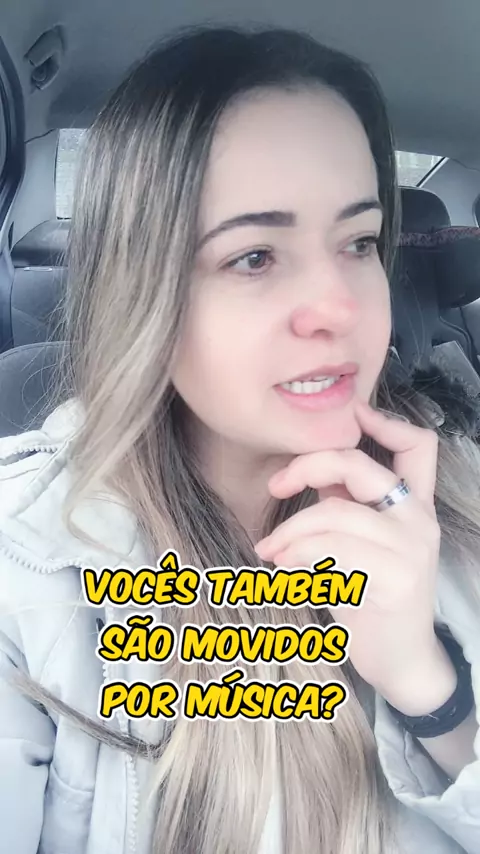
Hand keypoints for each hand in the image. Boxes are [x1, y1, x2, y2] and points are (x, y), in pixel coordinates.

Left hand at [254, 401, 447, 706]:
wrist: (402, 661)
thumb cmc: (375, 597)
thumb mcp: (366, 544)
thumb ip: (350, 506)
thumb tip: (313, 474)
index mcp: (415, 507)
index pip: (418, 447)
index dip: (385, 422)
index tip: (351, 413)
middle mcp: (419, 521)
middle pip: (359, 468)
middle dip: (307, 467)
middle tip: (275, 487)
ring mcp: (410, 549)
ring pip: (334, 515)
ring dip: (290, 531)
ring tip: (269, 551)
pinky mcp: (395, 580)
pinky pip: (331, 552)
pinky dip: (297, 556)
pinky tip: (283, 570)